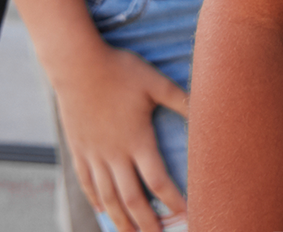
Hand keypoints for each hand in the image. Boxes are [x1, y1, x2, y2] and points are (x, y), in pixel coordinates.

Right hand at [52, 40, 189, 231]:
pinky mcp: (78, 150)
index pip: (158, 180)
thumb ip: (181, 99)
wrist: (77, 66)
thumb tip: (205, 109)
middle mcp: (115, 154)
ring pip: (108, 197)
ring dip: (120, 220)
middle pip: (132, 199)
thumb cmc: (121, 71)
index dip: (172, 200)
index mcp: (137, 140)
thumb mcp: (156, 82)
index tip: (186, 213)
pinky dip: (97, 201)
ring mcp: (94, 155)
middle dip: (146, 223)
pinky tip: (104, 210)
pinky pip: (87, 183)